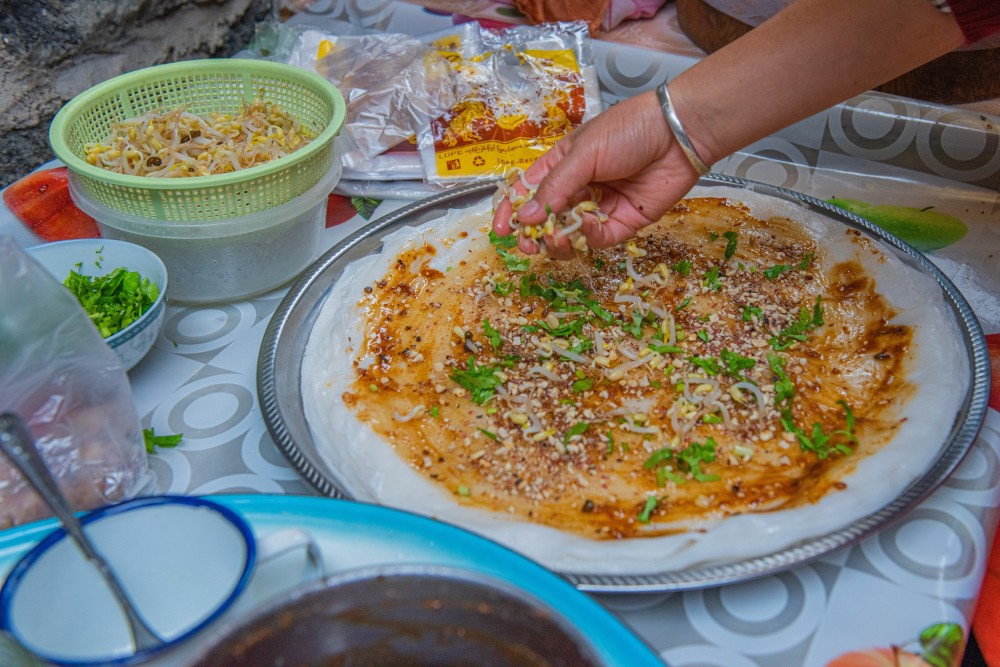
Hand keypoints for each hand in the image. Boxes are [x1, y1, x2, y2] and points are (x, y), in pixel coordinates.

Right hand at [491, 90, 702, 258]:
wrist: (677, 135)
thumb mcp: (582, 154)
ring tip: (555, 238)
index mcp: (561, 165)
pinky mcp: (622, 223)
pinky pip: (596, 238)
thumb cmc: (628, 130)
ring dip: (558, 240)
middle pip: (546, 219)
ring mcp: (599, 207)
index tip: (501, 230)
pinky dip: (587, 236)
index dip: (512, 211)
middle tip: (527, 244)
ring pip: (569, 235)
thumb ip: (554, 188)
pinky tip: (586, 225)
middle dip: (533, 234)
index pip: (528, 192)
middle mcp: (577, 189)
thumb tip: (526, 217)